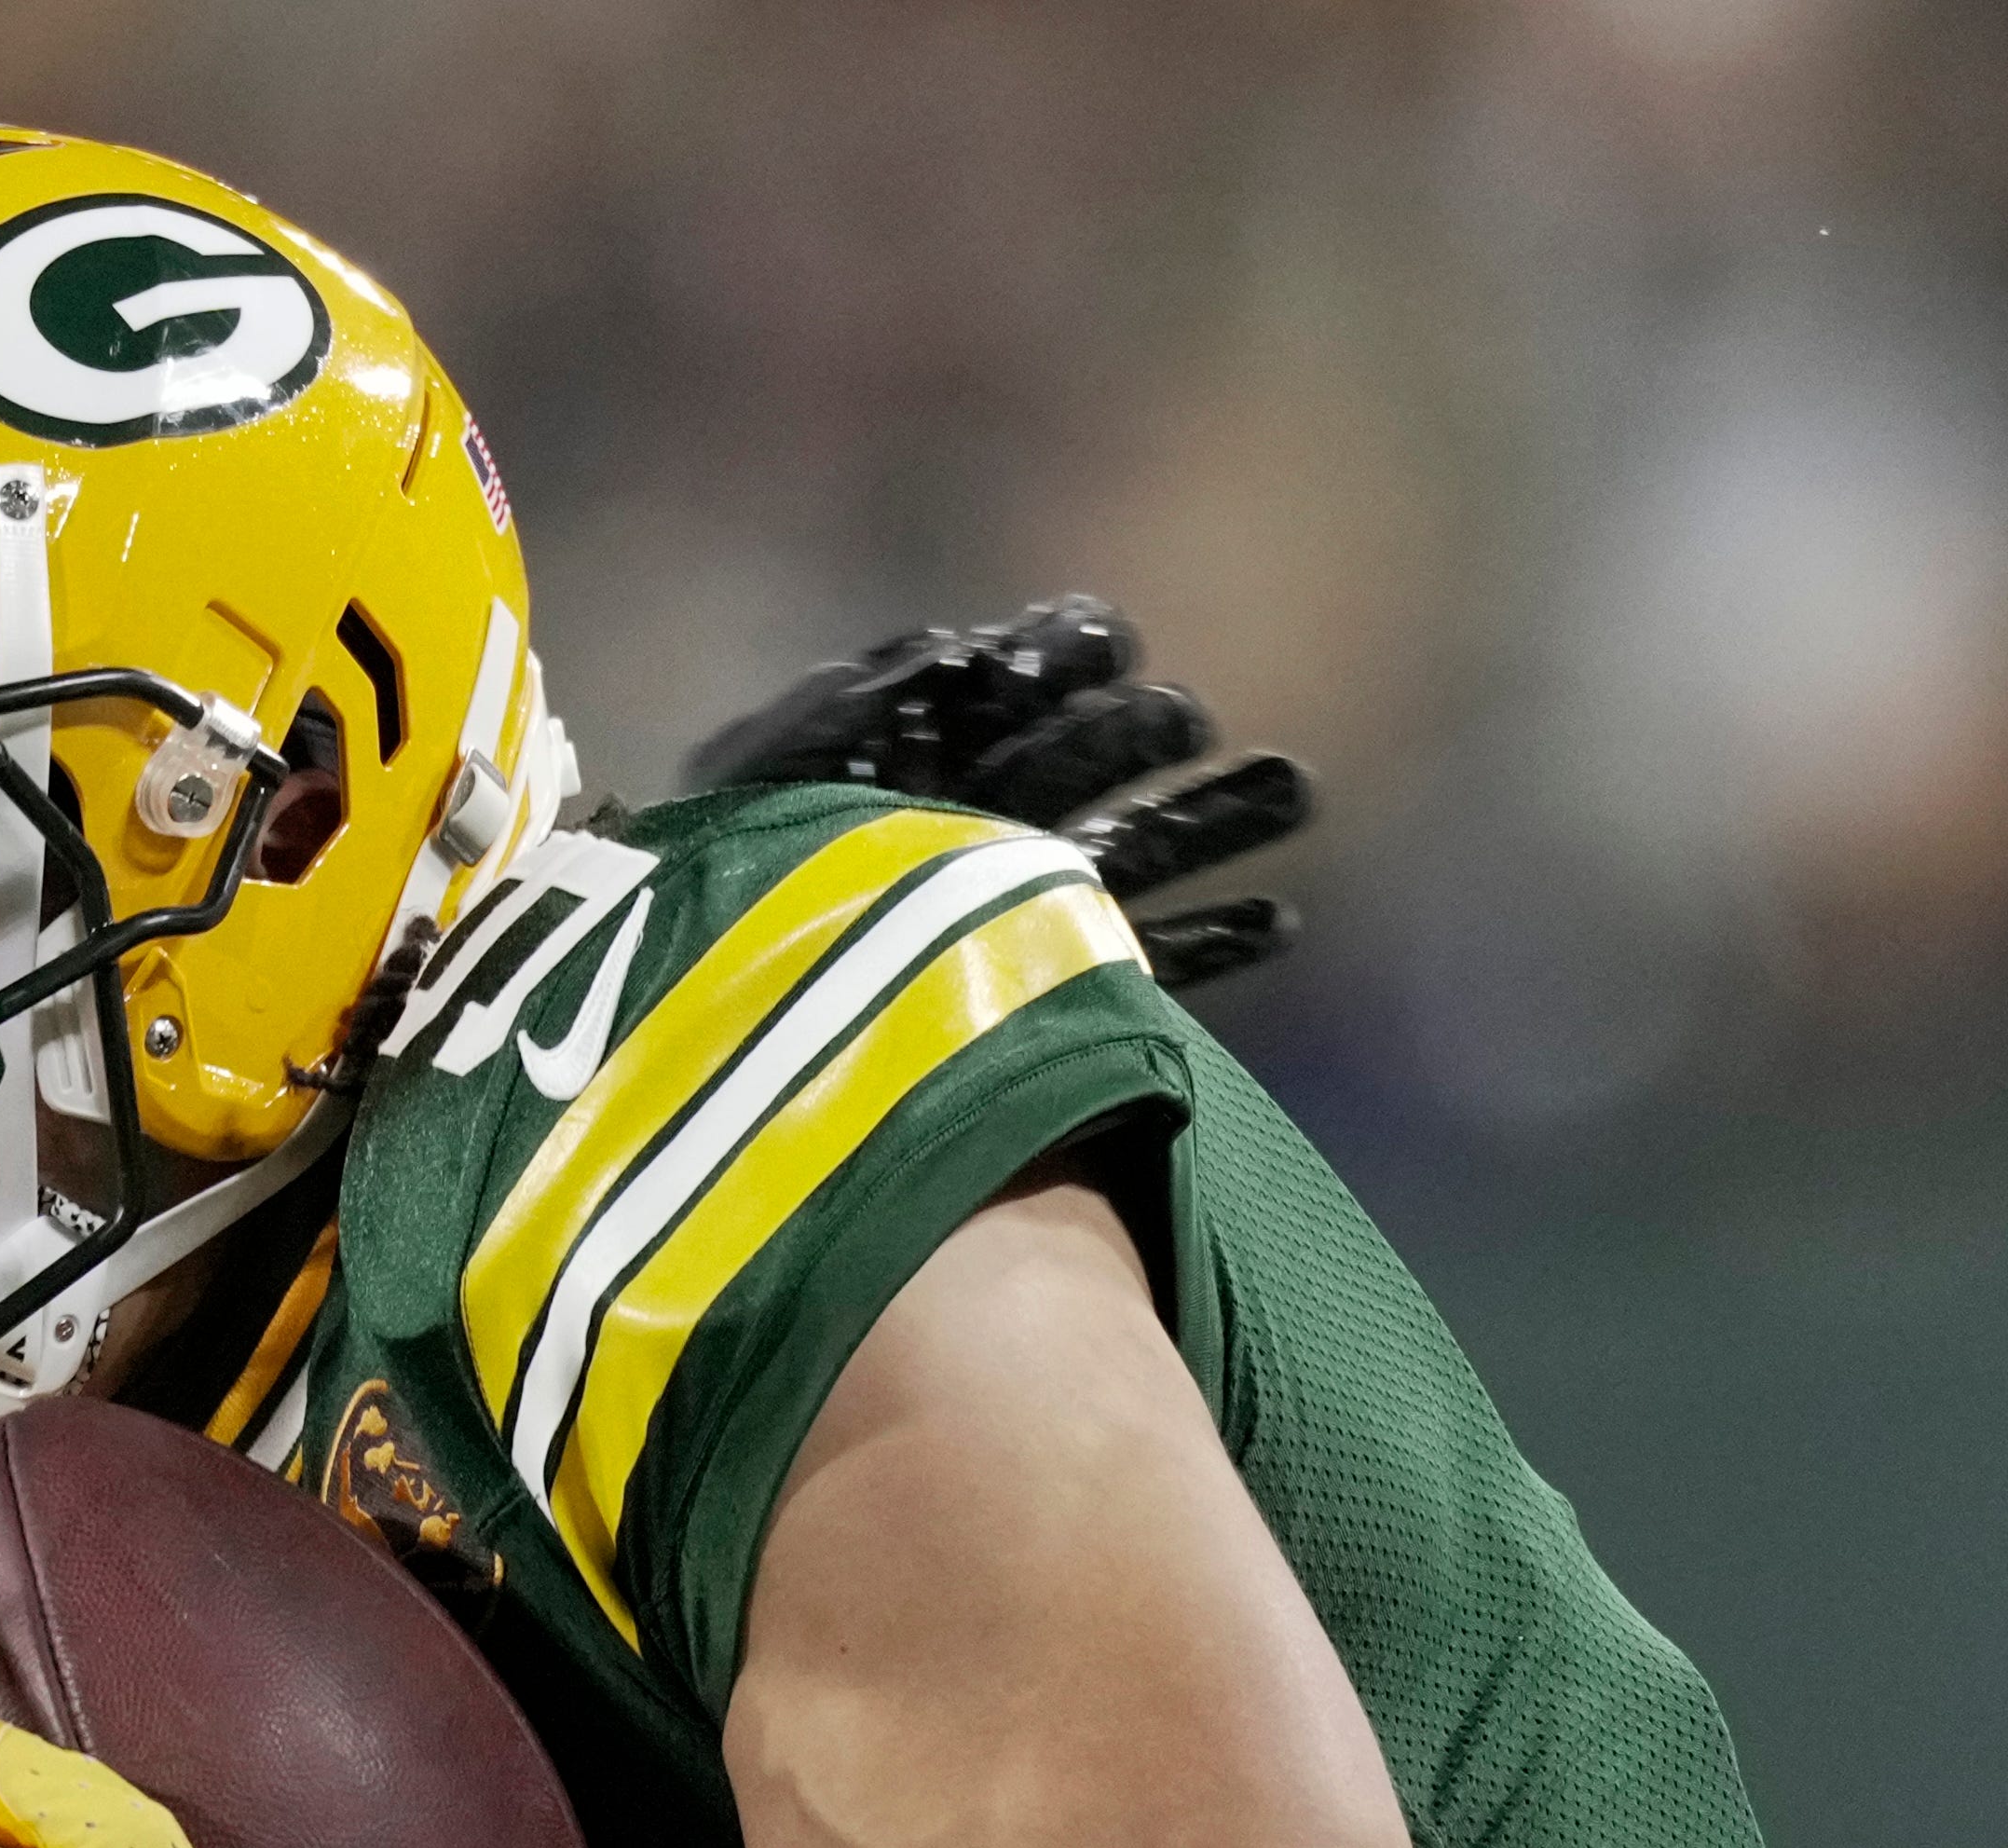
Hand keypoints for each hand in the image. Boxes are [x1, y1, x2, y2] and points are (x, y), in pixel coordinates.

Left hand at [683, 594, 1315, 988]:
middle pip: (1082, 763)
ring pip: (1132, 851)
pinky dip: (1213, 943)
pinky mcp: (1047, 996)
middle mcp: (973, 826)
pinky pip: (1144, 965)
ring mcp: (1016, 911)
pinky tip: (1278, 920)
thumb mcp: (759, 789)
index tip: (1103, 645)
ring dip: (1214, 818)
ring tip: (1296, 788)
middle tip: (1182, 719)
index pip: (1009, 687)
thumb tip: (952, 649)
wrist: (711, 1042)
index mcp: (910, 760)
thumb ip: (846, 712)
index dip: (1058, 659)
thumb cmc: (720, 903)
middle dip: (1141, 732)